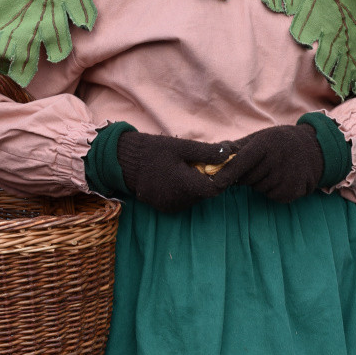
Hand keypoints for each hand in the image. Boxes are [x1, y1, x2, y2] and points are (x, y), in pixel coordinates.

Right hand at [117, 130, 235, 212]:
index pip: (215, 188)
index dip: (222, 177)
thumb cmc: (154, 151)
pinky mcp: (164, 208)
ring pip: (195, 197)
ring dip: (196, 183)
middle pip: (205, 193)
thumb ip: (206, 152)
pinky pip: (183, 200)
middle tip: (202, 160)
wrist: (126, 162)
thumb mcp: (182, 146)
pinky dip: (185, 188)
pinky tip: (176, 174)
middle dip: (208, 178)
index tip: (222, 164)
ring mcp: (171, 206)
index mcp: (186, 186)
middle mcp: (180, 201)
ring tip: (186, 166)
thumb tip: (229, 153)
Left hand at [211, 124, 322, 201]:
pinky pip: (272, 196)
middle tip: (261, 164)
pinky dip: (273, 190)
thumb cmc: (279, 142)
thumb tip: (215, 152)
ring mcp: (286, 177)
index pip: (242, 161)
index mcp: (265, 145)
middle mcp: (276, 161)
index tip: (216, 183)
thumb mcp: (260, 137)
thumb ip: (238, 146)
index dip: (228, 173)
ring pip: (259, 188)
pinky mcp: (293, 191)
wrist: (313, 148)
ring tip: (274, 169)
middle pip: (248, 178)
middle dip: (247, 174)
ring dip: (261, 182)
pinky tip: (282, 178)